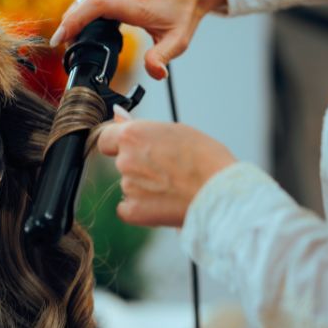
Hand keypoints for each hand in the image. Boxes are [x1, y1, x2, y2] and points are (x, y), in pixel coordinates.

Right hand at [51, 0, 226, 79]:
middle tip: (67, 44)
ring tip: (78, 32)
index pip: (92, 9)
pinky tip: (90, 13)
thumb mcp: (177, 39)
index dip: (71, 23)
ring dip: (77, 12)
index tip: (59, 40)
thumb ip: (161, 58)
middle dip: (70, 24)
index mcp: (130, 3)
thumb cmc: (184, 7)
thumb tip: (155, 74)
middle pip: (81, 3)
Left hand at [98, 107, 235, 226]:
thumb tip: (119, 116)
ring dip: (143, 186)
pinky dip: (141, 207)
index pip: (106, 138)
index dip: (119, 143)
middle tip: (167, 169)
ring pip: (128, 184)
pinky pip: (127, 207)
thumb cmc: (206, 158)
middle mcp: (124, 160)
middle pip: (121, 162)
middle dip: (138, 165)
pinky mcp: (133, 211)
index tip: (131, 147)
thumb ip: (143, 128)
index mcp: (132, 135)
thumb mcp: (175, 131)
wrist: (220, 193)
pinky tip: (162, 202)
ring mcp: (127, 186)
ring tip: (173, 186)